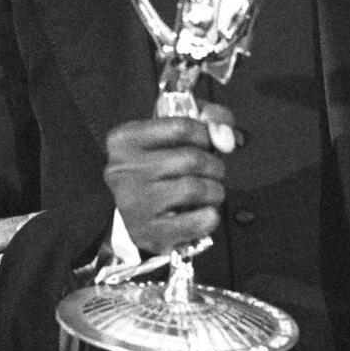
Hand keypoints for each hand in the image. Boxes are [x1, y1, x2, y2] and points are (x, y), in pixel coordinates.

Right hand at [104, 102, 237, 254]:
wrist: (133, 212)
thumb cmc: (159, 167)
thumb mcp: (175, 132)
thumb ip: (209, 118)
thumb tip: (226, 137)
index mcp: (126, 139)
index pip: (182, 127)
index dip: (206, 135)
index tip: (207, 143)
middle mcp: (123, 169)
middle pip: (191, 159)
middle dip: (214, 166)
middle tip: (213, 172)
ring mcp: (134, 202)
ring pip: (194, 188)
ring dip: (215, 190)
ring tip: (212, 192)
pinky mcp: (147, 232)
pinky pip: (194, 221)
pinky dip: (210, 216)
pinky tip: (205, 212)